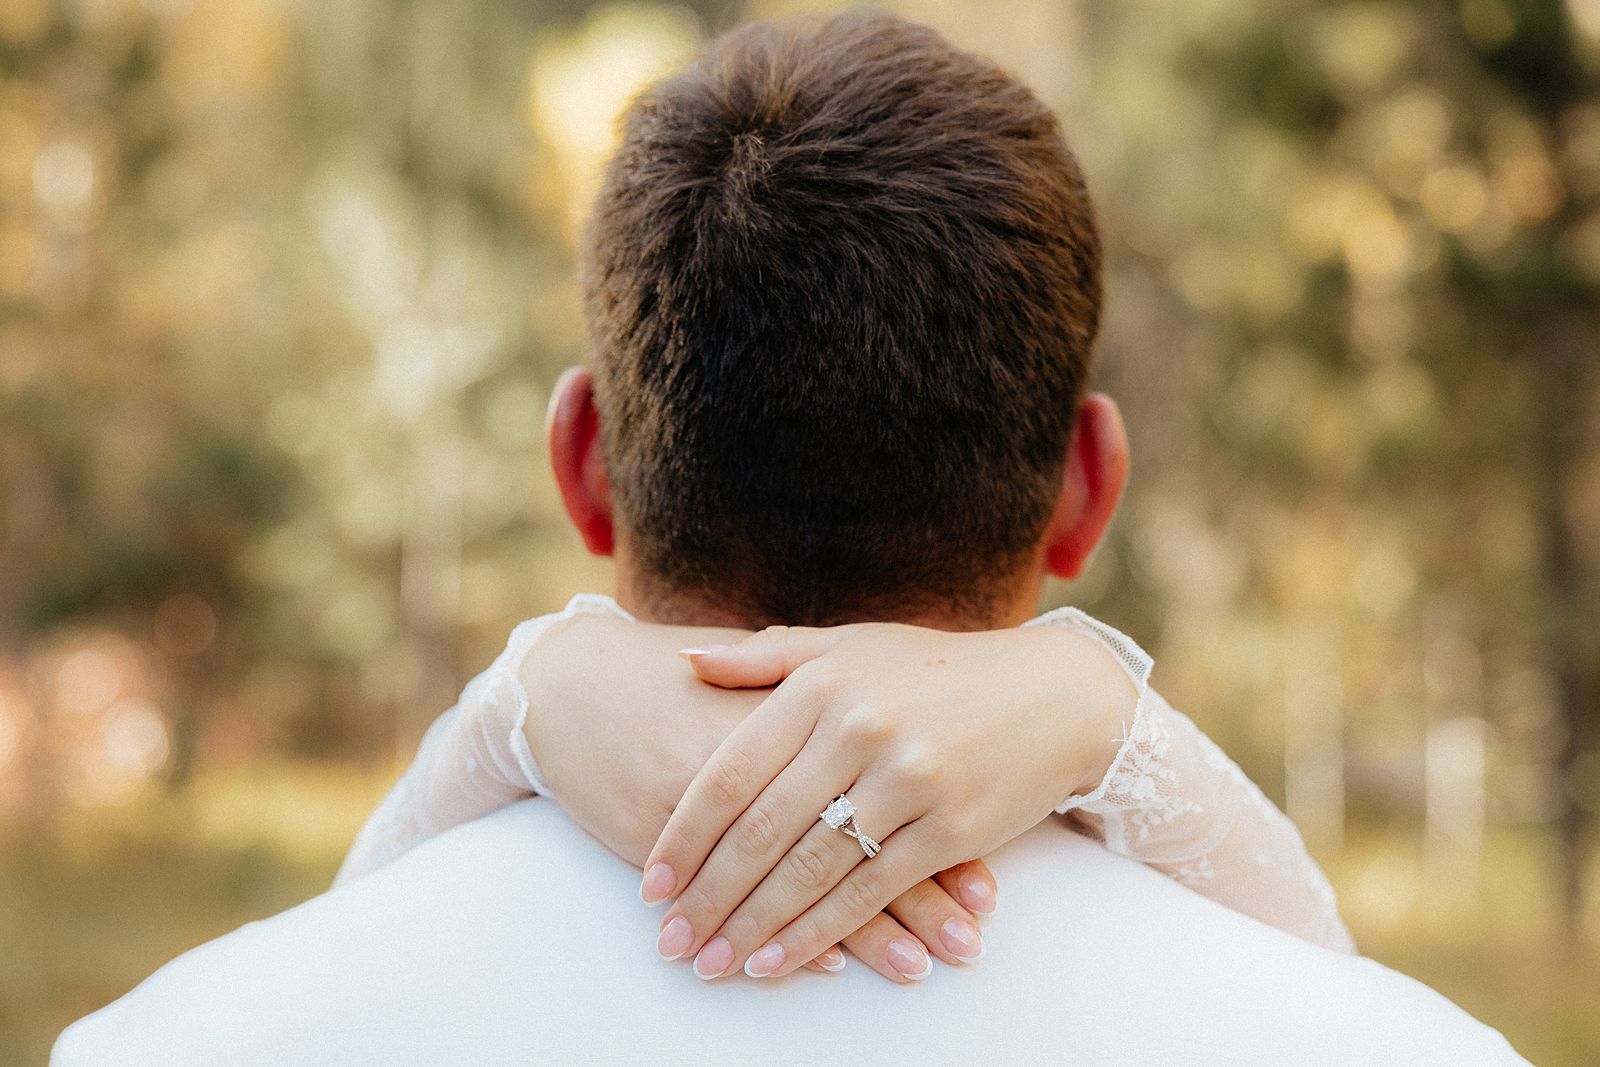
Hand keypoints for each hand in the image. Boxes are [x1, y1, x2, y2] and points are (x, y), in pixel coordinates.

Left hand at [639, 620, 1135, 980]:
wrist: (1055, 693)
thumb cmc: (937, 670)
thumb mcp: (850, 645)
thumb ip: (766, 656)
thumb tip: (684, 659)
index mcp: (822, 685)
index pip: (732, 772)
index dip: (685, 835)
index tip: (651, 883)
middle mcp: (858, 729)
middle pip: (761, 830)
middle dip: (707, 896)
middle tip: (669, 942)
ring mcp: (906, 779)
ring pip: (808, 869)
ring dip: (752, 927)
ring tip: (711, 963)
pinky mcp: (949, 827)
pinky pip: (867, 892)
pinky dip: (817, 934)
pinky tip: (778, 961)